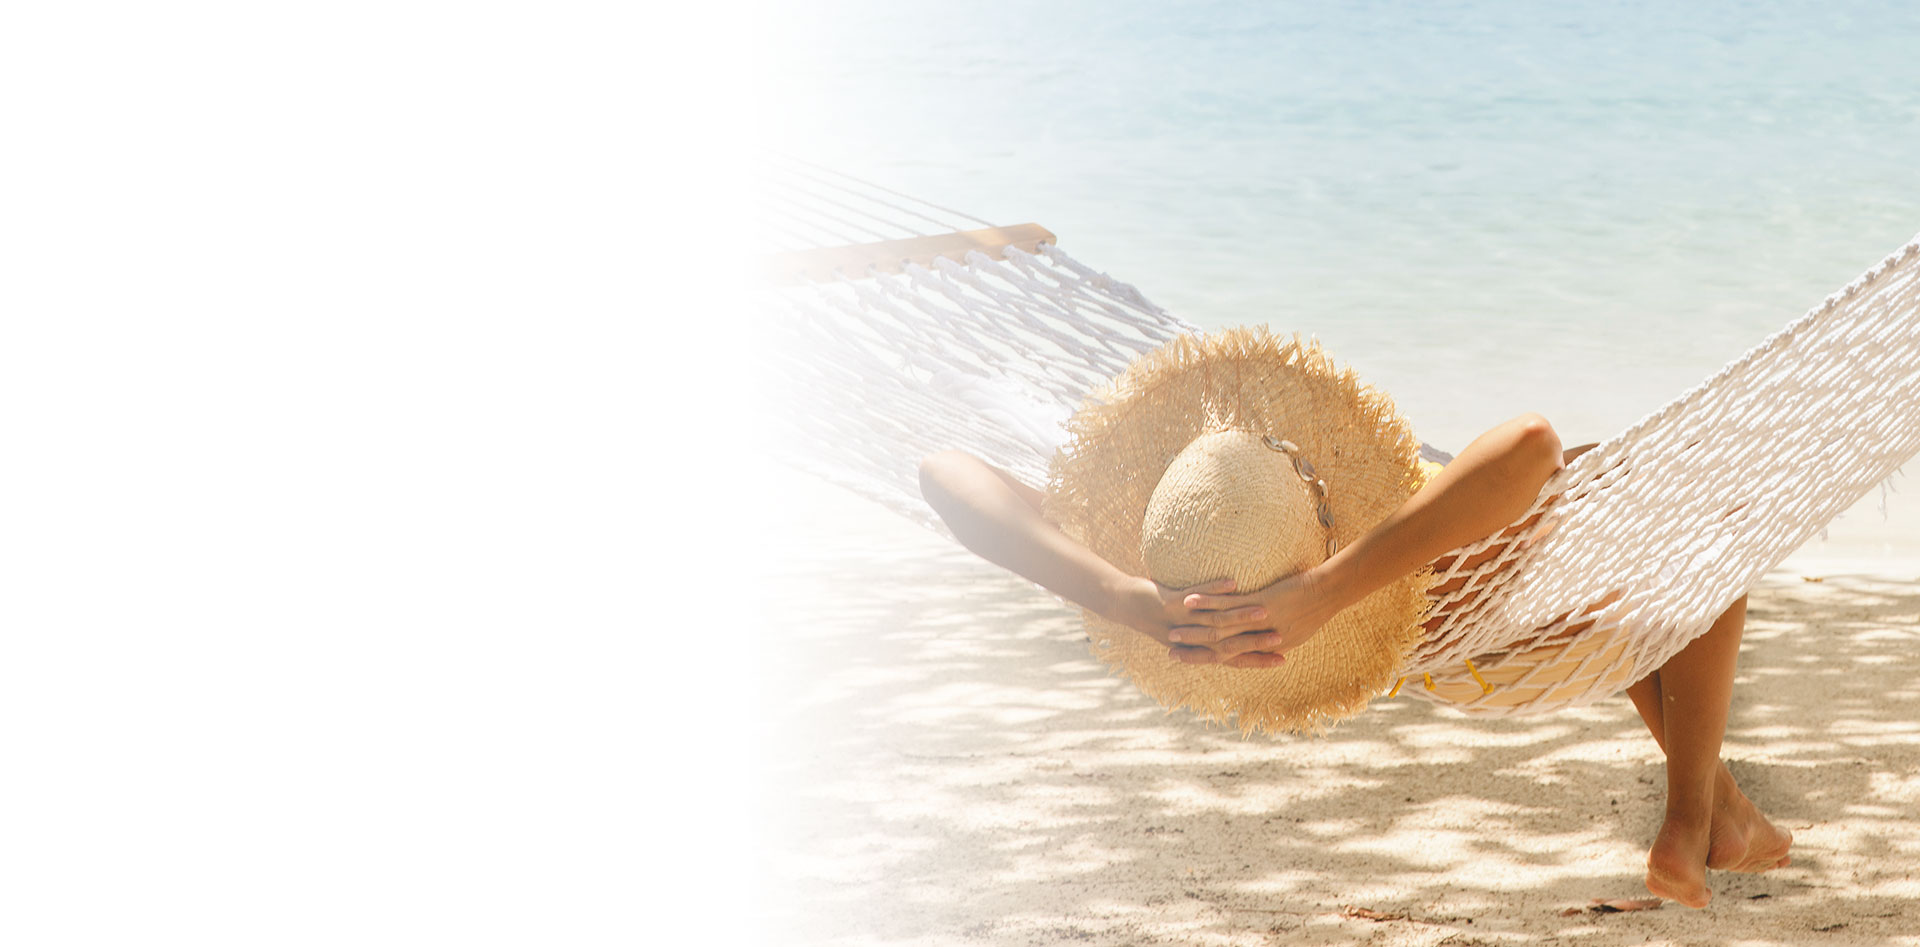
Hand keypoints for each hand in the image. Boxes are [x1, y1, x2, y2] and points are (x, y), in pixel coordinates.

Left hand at [1105, 576, 1290, 669]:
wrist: (1125, 606)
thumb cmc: (1161, 615)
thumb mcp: (1188, 626)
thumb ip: (1212, 629)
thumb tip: (1238, 629)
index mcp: (1198, 646)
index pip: (1233, 657)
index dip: (1257, 659)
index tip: (1282, 658)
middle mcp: (1192, 638)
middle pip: (1228, 643)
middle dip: (1255, 641)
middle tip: (1281, 638)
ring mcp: (1181, 622)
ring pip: (1215, 620)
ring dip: (1240, 616)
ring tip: (1265, 611)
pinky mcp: (1170, 604)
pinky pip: (1196, 595)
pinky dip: (1214, 590)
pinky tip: (1233, 582)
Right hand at [1161, 569, 1336, 667]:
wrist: (1332, 591)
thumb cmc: (1317, 605)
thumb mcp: (1298, 627)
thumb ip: (1278, 635)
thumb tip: (1267, 636)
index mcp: (1270, 647)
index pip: (1234, 658)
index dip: (1211, 661)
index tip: (1189, 661)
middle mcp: (1262, 639)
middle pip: (1222, 649)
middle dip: (1195, 652)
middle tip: (1171, 653)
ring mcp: (1260, 622)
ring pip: (1220, 630)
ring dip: (1194, 631)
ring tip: (1172, 630)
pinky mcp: (1261, 604)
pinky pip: (1229, 606)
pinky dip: (1207, 603)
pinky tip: (1189, 600)